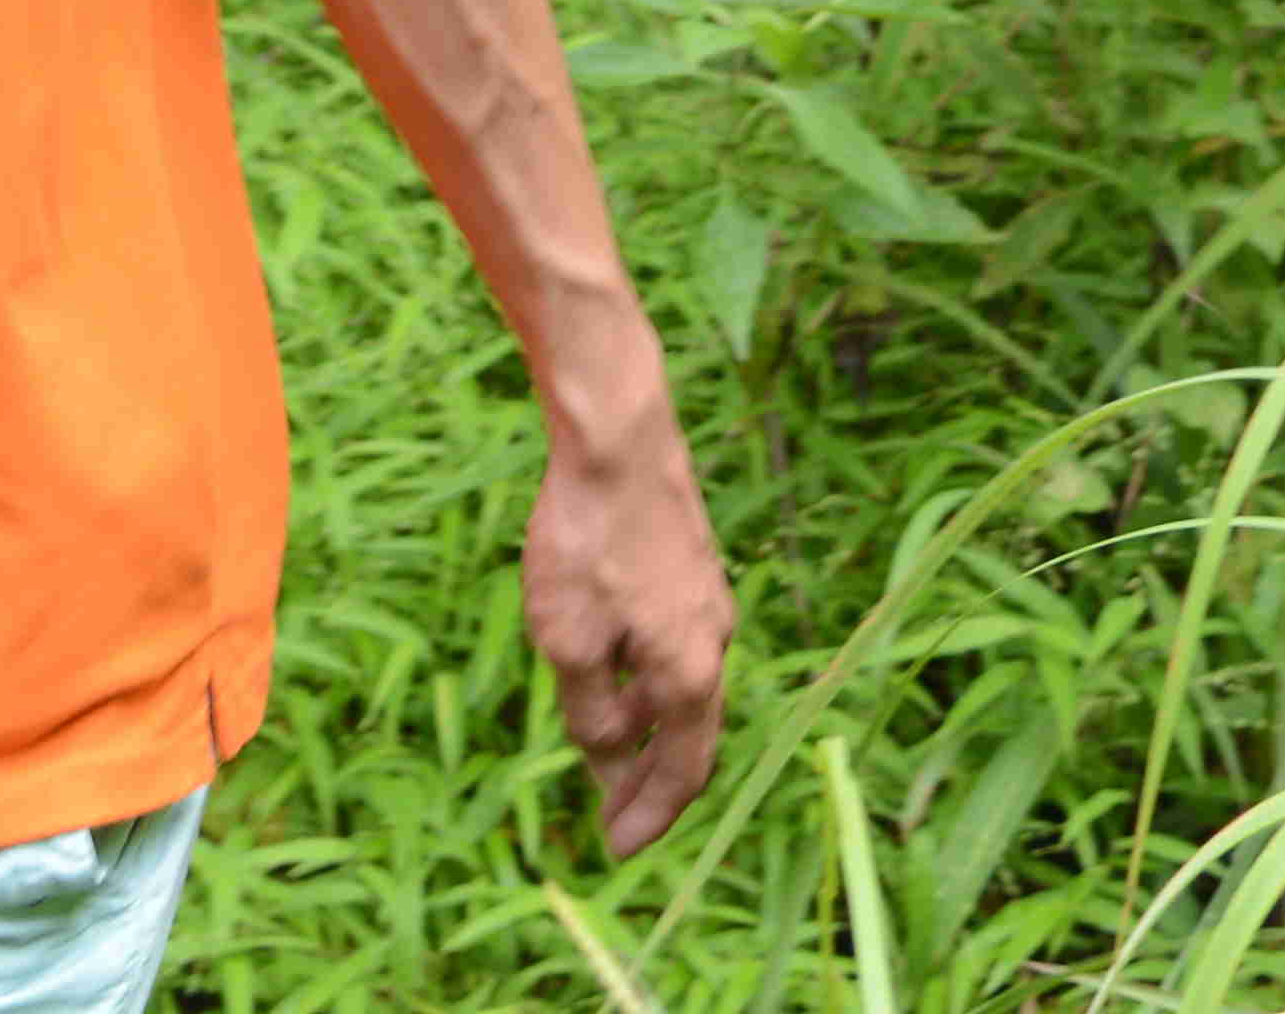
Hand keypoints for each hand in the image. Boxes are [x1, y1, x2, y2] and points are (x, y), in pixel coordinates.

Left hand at [522, 407, 732, 852]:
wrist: (617, 436)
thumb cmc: (588, 541)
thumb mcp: (570, 642)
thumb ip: (592, 712)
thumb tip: (609, 763)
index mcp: (690, 671)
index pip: (684, 769)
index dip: (651, 815)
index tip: (618, 848)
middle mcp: (714, 639)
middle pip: (688, 731)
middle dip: (649, 779)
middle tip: (611, 814)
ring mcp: (707, 597)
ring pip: (679, 683)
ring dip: (643, 724)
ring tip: (599, 742)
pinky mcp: (690, 563)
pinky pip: (673, 643)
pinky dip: (645, 676)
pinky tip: (609, 667)